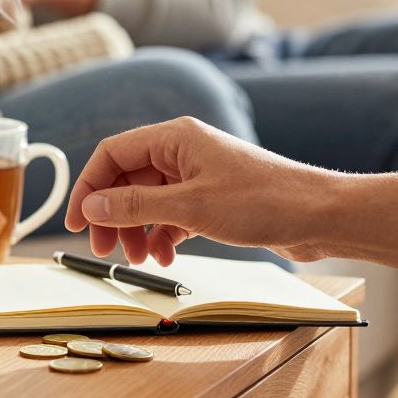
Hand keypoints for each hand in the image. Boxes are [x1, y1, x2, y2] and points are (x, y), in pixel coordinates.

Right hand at [64, 117, 340, 265]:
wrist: (321, 216)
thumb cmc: (266, 200)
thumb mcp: (191, 207)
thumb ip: (135, 206)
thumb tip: (92, 206)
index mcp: (175, 137)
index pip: (112, 154)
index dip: (88, 187)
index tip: (76, 221)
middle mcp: (183, 151)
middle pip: (127, 180)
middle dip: (113, 216)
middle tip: (104, 249)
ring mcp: (198, 174)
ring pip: (148, 201)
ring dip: (138, 230)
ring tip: (141, 260)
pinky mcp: (212, 198)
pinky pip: (172, 214)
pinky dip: (163, 235)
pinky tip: (167, 255)